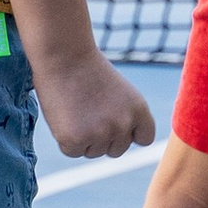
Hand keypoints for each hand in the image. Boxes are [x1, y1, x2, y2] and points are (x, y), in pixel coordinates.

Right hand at [34, 52, 155, 159]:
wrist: (63, 55)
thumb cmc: (88, 69)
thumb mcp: (120, 92)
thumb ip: (125, 117)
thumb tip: (121, 143)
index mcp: (139, 110)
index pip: (144, 139)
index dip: (128, 133)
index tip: (114, 122)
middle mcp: (123, 124)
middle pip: (117, 150)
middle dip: (103, 138)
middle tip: (87, 112)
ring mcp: (99, 134)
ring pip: (94, 152)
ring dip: (83, 138)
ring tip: (75, 111)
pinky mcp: (75, 140)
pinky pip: (72, 151)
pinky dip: (65, 139)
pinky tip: (63, 116)